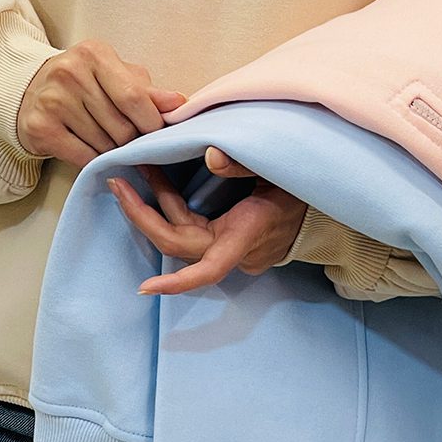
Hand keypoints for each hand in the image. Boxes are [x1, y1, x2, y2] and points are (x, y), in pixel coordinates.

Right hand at [15, 39, 187, 166]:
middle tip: (133, 143)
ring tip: (111, 145)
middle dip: (134, 142)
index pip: (134, 97)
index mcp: (95, 54)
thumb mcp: (117, 77)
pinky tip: (95, 154)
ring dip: (115, 153)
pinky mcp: (39, 127)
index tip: (158, 134)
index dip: (152, 123)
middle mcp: (70, 73)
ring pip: (104, 145)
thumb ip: (148, 92)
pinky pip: (82, 157)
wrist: (31, 90)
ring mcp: (52, 100)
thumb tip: (180, 104)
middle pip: (121, 126)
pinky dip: (95, 162)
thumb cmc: (85, 83)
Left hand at [107, 146, 308, 294]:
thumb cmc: (305, 190)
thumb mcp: (280, 172)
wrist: (325, 212)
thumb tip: (211, 155)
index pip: (208, 268)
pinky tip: (158, 182)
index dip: (176, 282)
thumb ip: (246, 163)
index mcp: (247, 235)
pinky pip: (192, 228)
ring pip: (182, 233)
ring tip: (136, 169)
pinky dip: (173, 206)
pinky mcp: (226, 238)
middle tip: (116, 181)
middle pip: (179, 244)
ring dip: (157, 204)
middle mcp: (234, 248)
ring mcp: (229, 246)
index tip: (144, 286)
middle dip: (144, 214)